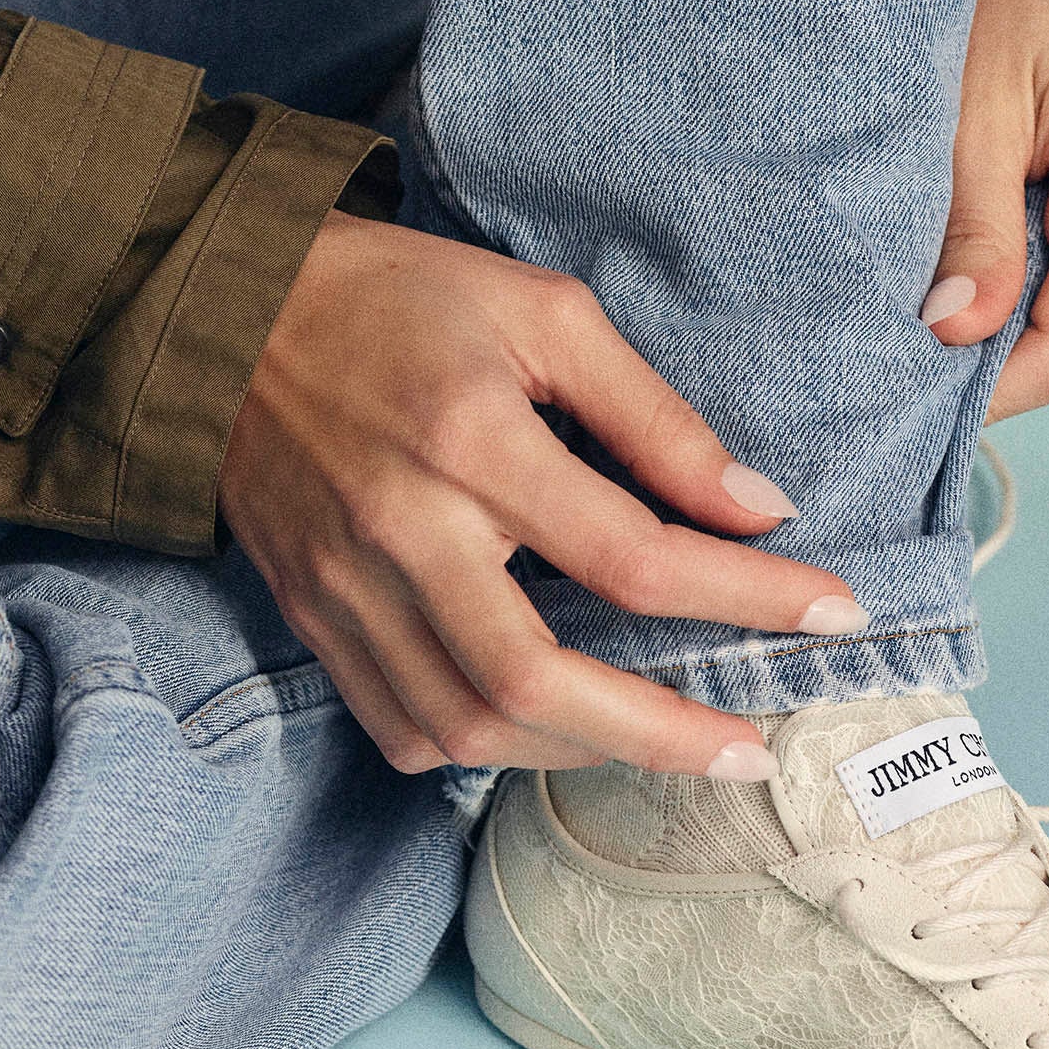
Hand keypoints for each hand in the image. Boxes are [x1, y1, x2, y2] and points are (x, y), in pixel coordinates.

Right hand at [219, 214, 864, 774]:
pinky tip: (552, 731)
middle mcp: (402, 530)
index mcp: (470, 439)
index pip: (634, 555)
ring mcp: (345, 588)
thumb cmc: (396, 296)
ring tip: (664, 741)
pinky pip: (404, 731)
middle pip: (538, 680)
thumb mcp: (544, 312)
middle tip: (751, 750)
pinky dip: (489, 750)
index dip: (748, 595)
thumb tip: (758, 509)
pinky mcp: (312, 619)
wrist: (216, 308)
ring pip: (469, 726)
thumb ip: (656, 417)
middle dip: (661, 734)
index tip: (832, 611)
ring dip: (582, 752)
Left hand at [921, 0, 1048, 418]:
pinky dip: (1012, 263)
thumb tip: (953, 337)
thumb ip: (967, 226)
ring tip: (923, 248)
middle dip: (978, 347)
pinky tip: (965, 223)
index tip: (896, 399)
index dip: (985, 394)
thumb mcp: (969, 96)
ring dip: (992, 299)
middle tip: (881, 324)